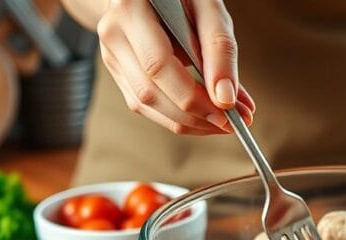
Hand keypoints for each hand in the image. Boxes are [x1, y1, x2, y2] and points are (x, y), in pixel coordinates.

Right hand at [96, 0, 254, 134]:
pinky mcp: (119, 73)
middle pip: (150, 91)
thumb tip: (225, 98)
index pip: (159, 65)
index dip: (193, 95)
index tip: (228, 111)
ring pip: (146, 105)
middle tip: (233, 121)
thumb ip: (219, 48)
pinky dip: (178, 117)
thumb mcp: (208, 8)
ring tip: (223, 121)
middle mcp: (114, 33)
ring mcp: (112, 55)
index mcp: (130, 8)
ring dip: (188, 121)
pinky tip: (203, 116)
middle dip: (195, 114)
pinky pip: (146, 106)